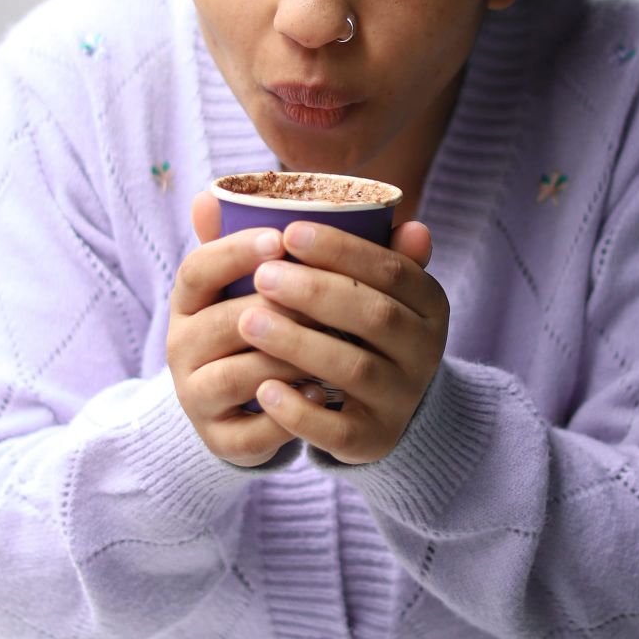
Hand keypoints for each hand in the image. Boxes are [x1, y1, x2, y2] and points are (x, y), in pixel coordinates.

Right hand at [167, 193, 331, 467]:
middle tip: (330, 303)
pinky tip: (322, 395)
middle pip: (225, 322)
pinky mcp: (219, 438)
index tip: (280, 239)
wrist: (247, 407)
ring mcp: (196, 395)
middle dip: (283, 310)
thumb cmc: (272, 330)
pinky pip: (252, 431)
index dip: (235, 252)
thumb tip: (413, 225)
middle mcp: (182, 345)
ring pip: (240, 375)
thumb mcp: (283, 288)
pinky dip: (290, 415)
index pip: (198, 267)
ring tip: (336, 344)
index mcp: (192, 299)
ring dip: (291, 359)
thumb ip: (333, 255)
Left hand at [236, 216, 448, 463]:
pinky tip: (264, 390)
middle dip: (317, 292)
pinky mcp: (374, 440)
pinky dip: (301, 411)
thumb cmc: (350, 326)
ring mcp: (402, 398)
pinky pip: (340, 430)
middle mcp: (426, 350)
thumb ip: (293, 244)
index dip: (344, 251)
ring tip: (249, 322)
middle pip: (376, 317)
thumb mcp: (349, 283)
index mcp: (429, 303)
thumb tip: (210, 198)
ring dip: (300, 344)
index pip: (393, 269)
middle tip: (263, 276)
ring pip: (355, 370)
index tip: (291, 233)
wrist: (379, 407)